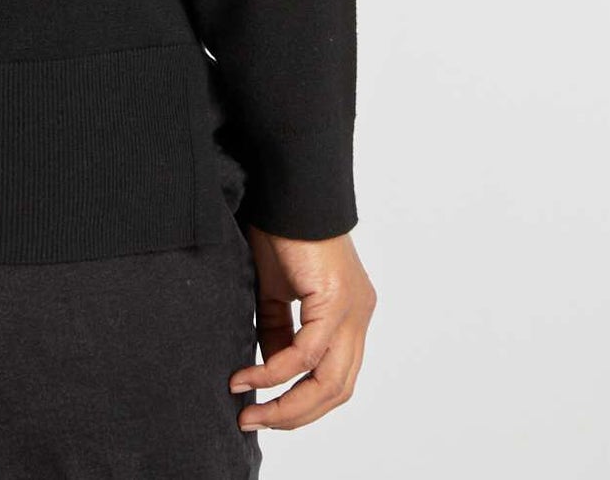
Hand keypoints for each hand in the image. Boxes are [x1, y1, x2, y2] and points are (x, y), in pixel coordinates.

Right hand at [228, 226, 374, 431]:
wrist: (286, 187)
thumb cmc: (280, 228)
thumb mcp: (276, 291)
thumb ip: (278, 330)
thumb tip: (272, 370)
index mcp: (350, 315)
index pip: (334, 378)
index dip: (301, 402)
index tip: (263, 412)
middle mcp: (359, 317)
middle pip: (337, 390)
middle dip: (294, 414)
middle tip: (255, 422)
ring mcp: (353, 310)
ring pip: (330, 381)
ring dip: (288, 404)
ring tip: (252, 412)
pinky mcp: (336, 300)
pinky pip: (308, 353)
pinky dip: (276, 371)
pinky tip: (249, 377)